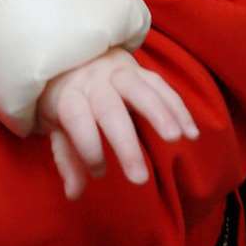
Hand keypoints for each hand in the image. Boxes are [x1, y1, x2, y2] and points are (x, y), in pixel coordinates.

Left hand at [35, 47, 198, 199]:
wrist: (68, 51)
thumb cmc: (63, 96)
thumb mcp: (54, 124)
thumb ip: (66, 159)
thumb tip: (74, 194)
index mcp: (69, 94)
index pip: (76, 118)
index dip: (87, 147)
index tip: (98, 172)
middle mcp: (92, 81)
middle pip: (109, 109)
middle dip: (125, 144)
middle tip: (139, 179)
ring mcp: (117, 71)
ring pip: (139, 89)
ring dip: (159, 113)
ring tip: (175, 139)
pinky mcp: (138, 68)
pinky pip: (160, 84)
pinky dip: (177, 107)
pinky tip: (191, 132)